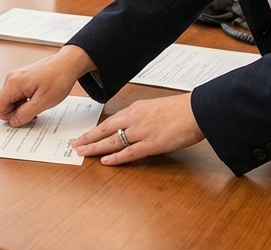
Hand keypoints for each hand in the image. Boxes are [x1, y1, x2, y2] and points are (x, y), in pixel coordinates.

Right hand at [0, 45, 94, 132]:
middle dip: (15, 115)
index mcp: (13, 85)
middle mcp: (10, 81)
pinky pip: (16, 99)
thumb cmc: (58, 79)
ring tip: (38, 106)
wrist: (67, 63)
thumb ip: (25, 114)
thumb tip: (12, 121)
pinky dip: (24, 105)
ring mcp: (14, 80)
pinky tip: (36, 101)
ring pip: (10, 105)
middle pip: (3, 108)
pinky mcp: (20, 81)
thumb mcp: (43, 102)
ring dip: (21, 110)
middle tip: (35, 113)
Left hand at [69, 93, 204, 164]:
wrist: (196, 110)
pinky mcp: (151, 144)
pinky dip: (116, 157)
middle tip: (74, 145)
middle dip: (88, 138)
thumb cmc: (180, 109)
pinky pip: (129, 152)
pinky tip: (105, 161)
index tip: (83, 136)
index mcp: (135, 109)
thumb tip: (134, 127)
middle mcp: (134, 119)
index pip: (109, 121)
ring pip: (112, 141)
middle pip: (105, 130)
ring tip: (82, 153)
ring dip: (95, 148)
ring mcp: (141, 132)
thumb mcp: (155, 107)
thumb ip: (142, 117)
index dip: (94, 130)